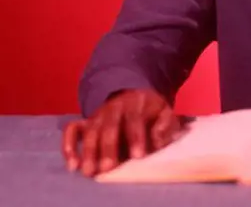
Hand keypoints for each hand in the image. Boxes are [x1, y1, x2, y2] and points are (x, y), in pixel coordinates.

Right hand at [61, 89, 181, 176]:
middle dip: (107, 147)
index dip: (136, 137)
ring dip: (88, 151)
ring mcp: (98, 113)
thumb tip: (157, 140)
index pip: (135, 119)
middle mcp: (114, 106)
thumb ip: (165, 125)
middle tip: (107, 168)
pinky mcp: (86, 121)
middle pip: (109, 126)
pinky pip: (72, 130)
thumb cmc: (152, 111)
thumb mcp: (164, 112)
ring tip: (88, 171)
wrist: (135, 95)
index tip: (138, 156)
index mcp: (137, 102)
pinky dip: (69, 146)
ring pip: (90, 130)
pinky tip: (72, 164)